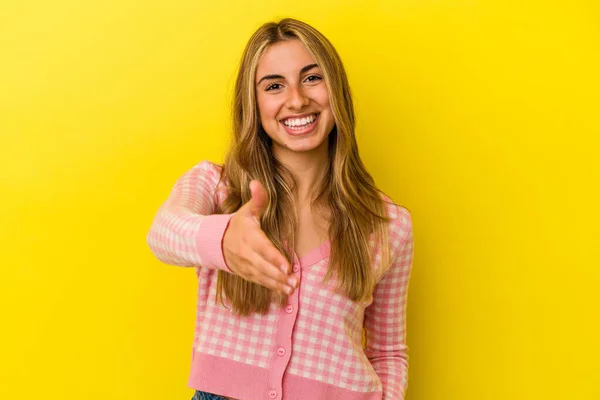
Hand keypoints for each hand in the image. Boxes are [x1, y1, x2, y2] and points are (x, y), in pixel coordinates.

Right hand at [223, 180, 296, 295]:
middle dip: (279, 275)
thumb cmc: (238, 224)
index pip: (263, 249)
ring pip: (262, 276)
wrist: (216, 241)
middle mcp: (246, 253)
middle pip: (264, 266)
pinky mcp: (245, 273)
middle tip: (294, 281)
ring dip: (277, 284)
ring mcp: (245, 265)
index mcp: (249, 236)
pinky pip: (259, 281)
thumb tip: (257, 182)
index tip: (287, 267)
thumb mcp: (246, 210)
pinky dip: (271, 287)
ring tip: (292, 288)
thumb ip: (257, 198)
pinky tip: (284, 291)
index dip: (275, 258)